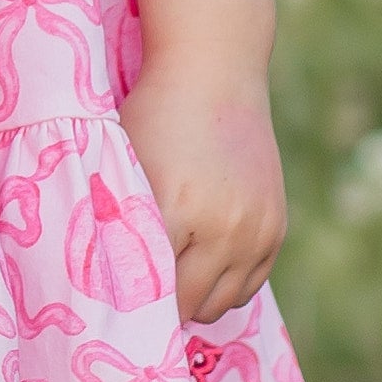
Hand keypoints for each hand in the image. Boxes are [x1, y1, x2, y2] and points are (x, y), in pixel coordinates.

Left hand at [121, 57, 286, 327]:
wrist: (214, 74)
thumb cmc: (154, 117)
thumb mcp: (123, 167)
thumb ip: (118, 226)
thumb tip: (106, 284)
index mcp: (176, 213)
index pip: (150, 291)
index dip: (129, 303)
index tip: (114, 307)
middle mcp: (224, 229)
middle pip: (189, 305)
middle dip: (162, 307)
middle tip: (140, 298)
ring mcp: (256, 231)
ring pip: (221, 304)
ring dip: (196, 300)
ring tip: (172, 279)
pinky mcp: (275, 228)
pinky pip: (250, 286)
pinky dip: (226, 286)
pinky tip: (203, 266)